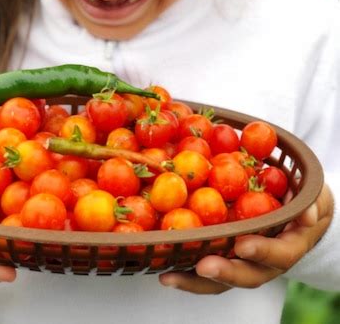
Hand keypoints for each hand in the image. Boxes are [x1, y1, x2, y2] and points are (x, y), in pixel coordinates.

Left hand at [159, 184, 332, 293]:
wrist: (300, 214)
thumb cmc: (304, 201)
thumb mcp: (315, 196)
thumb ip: (312, 202)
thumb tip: (306, 214)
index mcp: (289, 246)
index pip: (278, 254)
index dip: (261, 251)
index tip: (243, 245)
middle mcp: (265, 262)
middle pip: (246, 276)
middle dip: (225, 273)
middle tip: (203, 266)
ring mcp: (244, 264)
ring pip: (221, 280)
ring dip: (195, 281)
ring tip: (170, 277)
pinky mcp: (225, 258)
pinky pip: (206, 269)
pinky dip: (186, 271)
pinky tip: (162, 266)